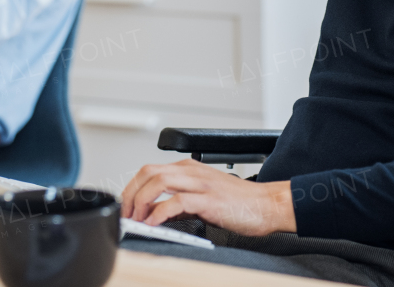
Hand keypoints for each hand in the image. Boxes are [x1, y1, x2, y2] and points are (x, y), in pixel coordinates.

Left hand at [120, 159, 294, 236]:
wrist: (267, 205)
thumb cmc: (240, 203)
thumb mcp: (204, 196)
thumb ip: (181, 200)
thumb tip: (158, 212)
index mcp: (189, 168)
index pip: (149, 171)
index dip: (132, 188)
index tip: (125, 207)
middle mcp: (192, 171)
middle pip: (148, 172)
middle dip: (131, 193)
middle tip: (126, 214)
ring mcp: (200, 183)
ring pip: (158, 181)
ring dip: (141, 201)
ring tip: (136, 220)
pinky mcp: (209, 200)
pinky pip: (177, 202)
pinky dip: (160, 213)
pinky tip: (154, 224)